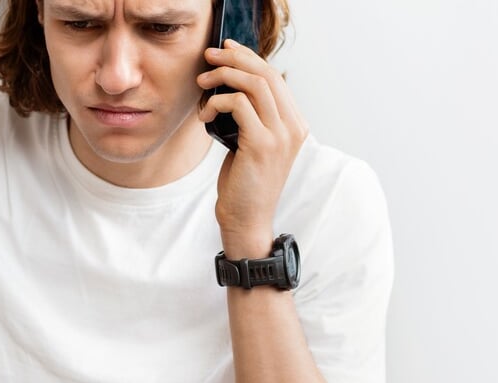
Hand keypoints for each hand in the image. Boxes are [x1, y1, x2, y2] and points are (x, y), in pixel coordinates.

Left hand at [196, 39, 309, 250]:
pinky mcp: (262, 144)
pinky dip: (217, 102)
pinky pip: (238, 104)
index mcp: (294, 124)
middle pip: (266, 74)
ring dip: (223, 77)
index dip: (249, 57)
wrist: (247, 219)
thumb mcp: (251, 143)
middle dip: (234, 59)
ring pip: (253, 84)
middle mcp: (293, 126)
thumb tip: (230, 86)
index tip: (225, 49)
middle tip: (209, 56)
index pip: (274, 76)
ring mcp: (281, 135)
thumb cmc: (244, 182)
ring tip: (202, 83)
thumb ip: (251, 116)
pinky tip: (205, 114)